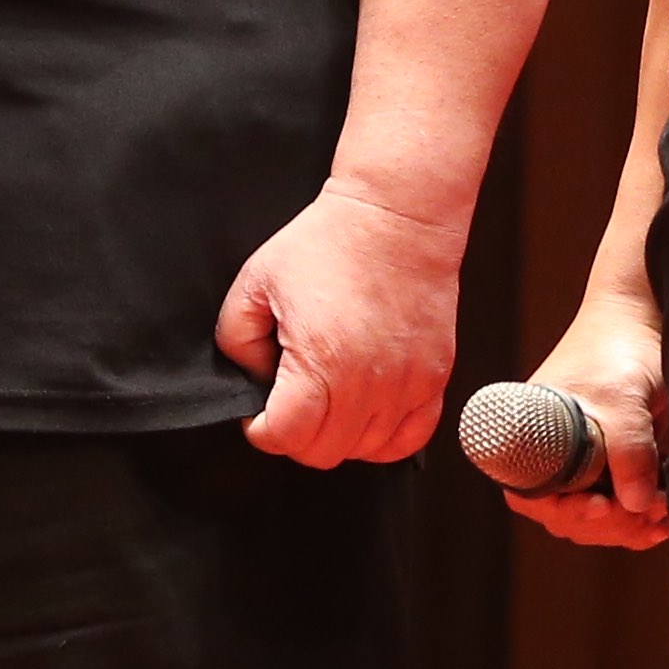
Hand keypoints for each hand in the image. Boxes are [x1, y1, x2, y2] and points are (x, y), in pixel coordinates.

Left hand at [216, 180, 466, 465]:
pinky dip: (386, 437)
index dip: (260, 428)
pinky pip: (411, 437)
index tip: (260, 409)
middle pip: (323, 452)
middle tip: (290, 402)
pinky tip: (368, 413)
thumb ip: (234, 340)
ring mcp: (407, 383)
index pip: (284, 437)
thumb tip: (252, 380)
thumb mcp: (255, 281)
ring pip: (365, 451)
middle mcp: (368, 382)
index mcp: (321, 362)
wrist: (396, 217)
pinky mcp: (434, 376)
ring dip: (339, 435)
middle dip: (296, 435)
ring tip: (329, 400)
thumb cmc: (330, 243)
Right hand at [503, 287, 668, 550]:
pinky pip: (620, 509)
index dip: (563, 513)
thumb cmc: (620, 348)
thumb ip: (628, 446)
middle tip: (646, 513)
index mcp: (532, 438)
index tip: (599, 508)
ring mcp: (586, 465)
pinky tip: (664, 521)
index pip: (534, 497)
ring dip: (628, 528)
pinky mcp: (618, 468)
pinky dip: (641, 521)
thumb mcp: (623, 395)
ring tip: (661, 518)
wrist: (648, 319)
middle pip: (568, 517)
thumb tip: (636, 504)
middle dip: (609, 525)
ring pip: (597, 520)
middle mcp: (554, 456)